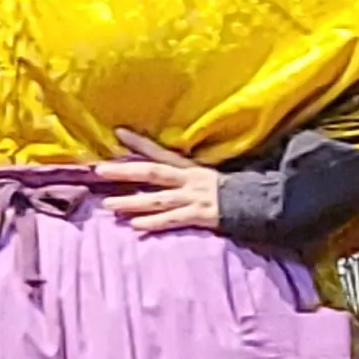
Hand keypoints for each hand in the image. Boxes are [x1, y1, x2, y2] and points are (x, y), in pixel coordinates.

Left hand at [95, 128, 223, 232]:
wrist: (258, 204)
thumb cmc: (234, 192)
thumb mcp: (210, 177)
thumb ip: (189, 175)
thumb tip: (169, 175)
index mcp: (190, 169)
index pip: (160, 153)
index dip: (139, 143)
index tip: (118, 132)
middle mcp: (189, 180)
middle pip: (151, 173)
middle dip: (124, 171)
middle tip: (99, 170)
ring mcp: (193, 198)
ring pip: (157, 199)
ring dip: (132, 202)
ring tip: (110, 204)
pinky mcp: (200, 215)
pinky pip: (173, 220)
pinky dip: (154, 223)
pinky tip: (136, 226)